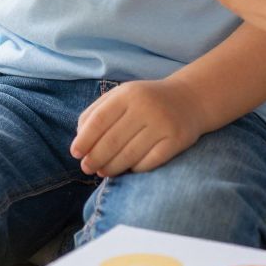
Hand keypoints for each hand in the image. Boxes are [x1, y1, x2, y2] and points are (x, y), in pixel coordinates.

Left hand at [71, 79, 206, 176]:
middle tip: (87, 168)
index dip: (84, 139)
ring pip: (129, 155)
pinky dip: (134, 169)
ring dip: (111, 168)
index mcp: (129, 93)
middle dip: (95, 158)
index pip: (99, 120)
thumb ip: (96, 112)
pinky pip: (149, 163)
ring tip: (103, 171)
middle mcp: (146, 107)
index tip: (75, 153)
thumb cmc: (146, 100)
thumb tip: (79, 140)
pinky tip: (129, 168)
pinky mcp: (177, 140)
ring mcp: (163, 124)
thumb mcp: (122, 96)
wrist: (190, 99)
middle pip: (112, 141)